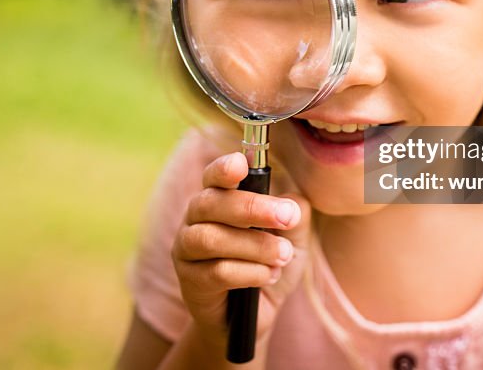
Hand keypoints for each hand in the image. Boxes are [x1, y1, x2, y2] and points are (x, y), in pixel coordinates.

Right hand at [171, 152, 311, 350]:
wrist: (254, 317)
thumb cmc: (269, 266)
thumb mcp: (293, 240)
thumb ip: (295, 216)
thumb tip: (294, 203)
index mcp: (218, 200)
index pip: (213, 177)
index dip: (223, 169)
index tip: (242, 164)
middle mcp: (195, 220)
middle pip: (211, 203)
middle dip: (252, 207)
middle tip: (288, 217)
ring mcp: (187, 251)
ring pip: (212, 238)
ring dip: (254, 246)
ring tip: (283, 255)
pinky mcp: (190, 282)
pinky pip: (216, 272)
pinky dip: (249, 272)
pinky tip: (269, 276)